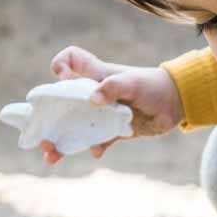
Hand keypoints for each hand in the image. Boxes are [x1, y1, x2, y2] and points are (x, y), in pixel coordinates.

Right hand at [40, 45, 184, 163]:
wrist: (176, 104)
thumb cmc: (153, 85)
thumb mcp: (132, 83)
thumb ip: (113, 88)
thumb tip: (93, 100)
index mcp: (96, 74)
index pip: (71, 60)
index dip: (62, 64)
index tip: (61, 77)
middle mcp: (96, 93)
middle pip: (65, 102)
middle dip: (50, 117)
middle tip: (41, 135)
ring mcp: (104, 113)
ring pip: (78, 126)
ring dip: (64, 141)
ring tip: (52, 156)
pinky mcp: (116, 130)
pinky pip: (100, 140)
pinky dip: (96, 147)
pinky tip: (96, 153)